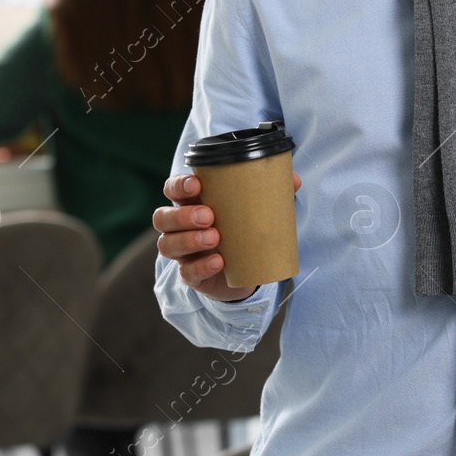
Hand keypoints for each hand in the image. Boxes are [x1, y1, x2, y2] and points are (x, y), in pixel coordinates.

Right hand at [154, 170, 301, 302]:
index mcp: (192, 203)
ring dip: (188, 239)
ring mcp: (183, 253)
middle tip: (209, 215)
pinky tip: (218, 262)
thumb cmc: (244, 230)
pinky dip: (201, 267)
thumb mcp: (256, 210)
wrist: (249, 271)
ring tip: (214, 237)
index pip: (172, 189)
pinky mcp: (192, 276)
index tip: (196, 184)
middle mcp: (180, 227)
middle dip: (182, 215)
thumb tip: (293, 179)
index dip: (178, 185)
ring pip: (167, 244)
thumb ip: (270, 193)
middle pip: (162, 217)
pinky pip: (187, 272)